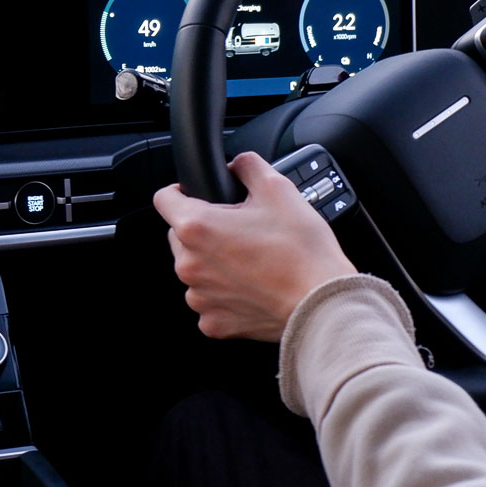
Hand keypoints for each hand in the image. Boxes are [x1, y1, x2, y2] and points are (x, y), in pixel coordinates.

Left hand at [155, 152, 358, 341]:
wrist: (321, 303)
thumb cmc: (302, 252)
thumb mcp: (279, 189)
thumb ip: (248, 166)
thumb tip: (238, 164)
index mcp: (197, 228)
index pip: (164, 198)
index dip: (181, 191)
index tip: (199, 196)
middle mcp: (189, 265)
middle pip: (179, 235)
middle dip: (203, 229)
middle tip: (239, 230)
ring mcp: (199, 296)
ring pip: (194, 269)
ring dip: (213, 262)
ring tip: (250, 259)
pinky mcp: (213, 322)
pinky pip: (209, 300)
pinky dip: (225, 292)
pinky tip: (251, 285)